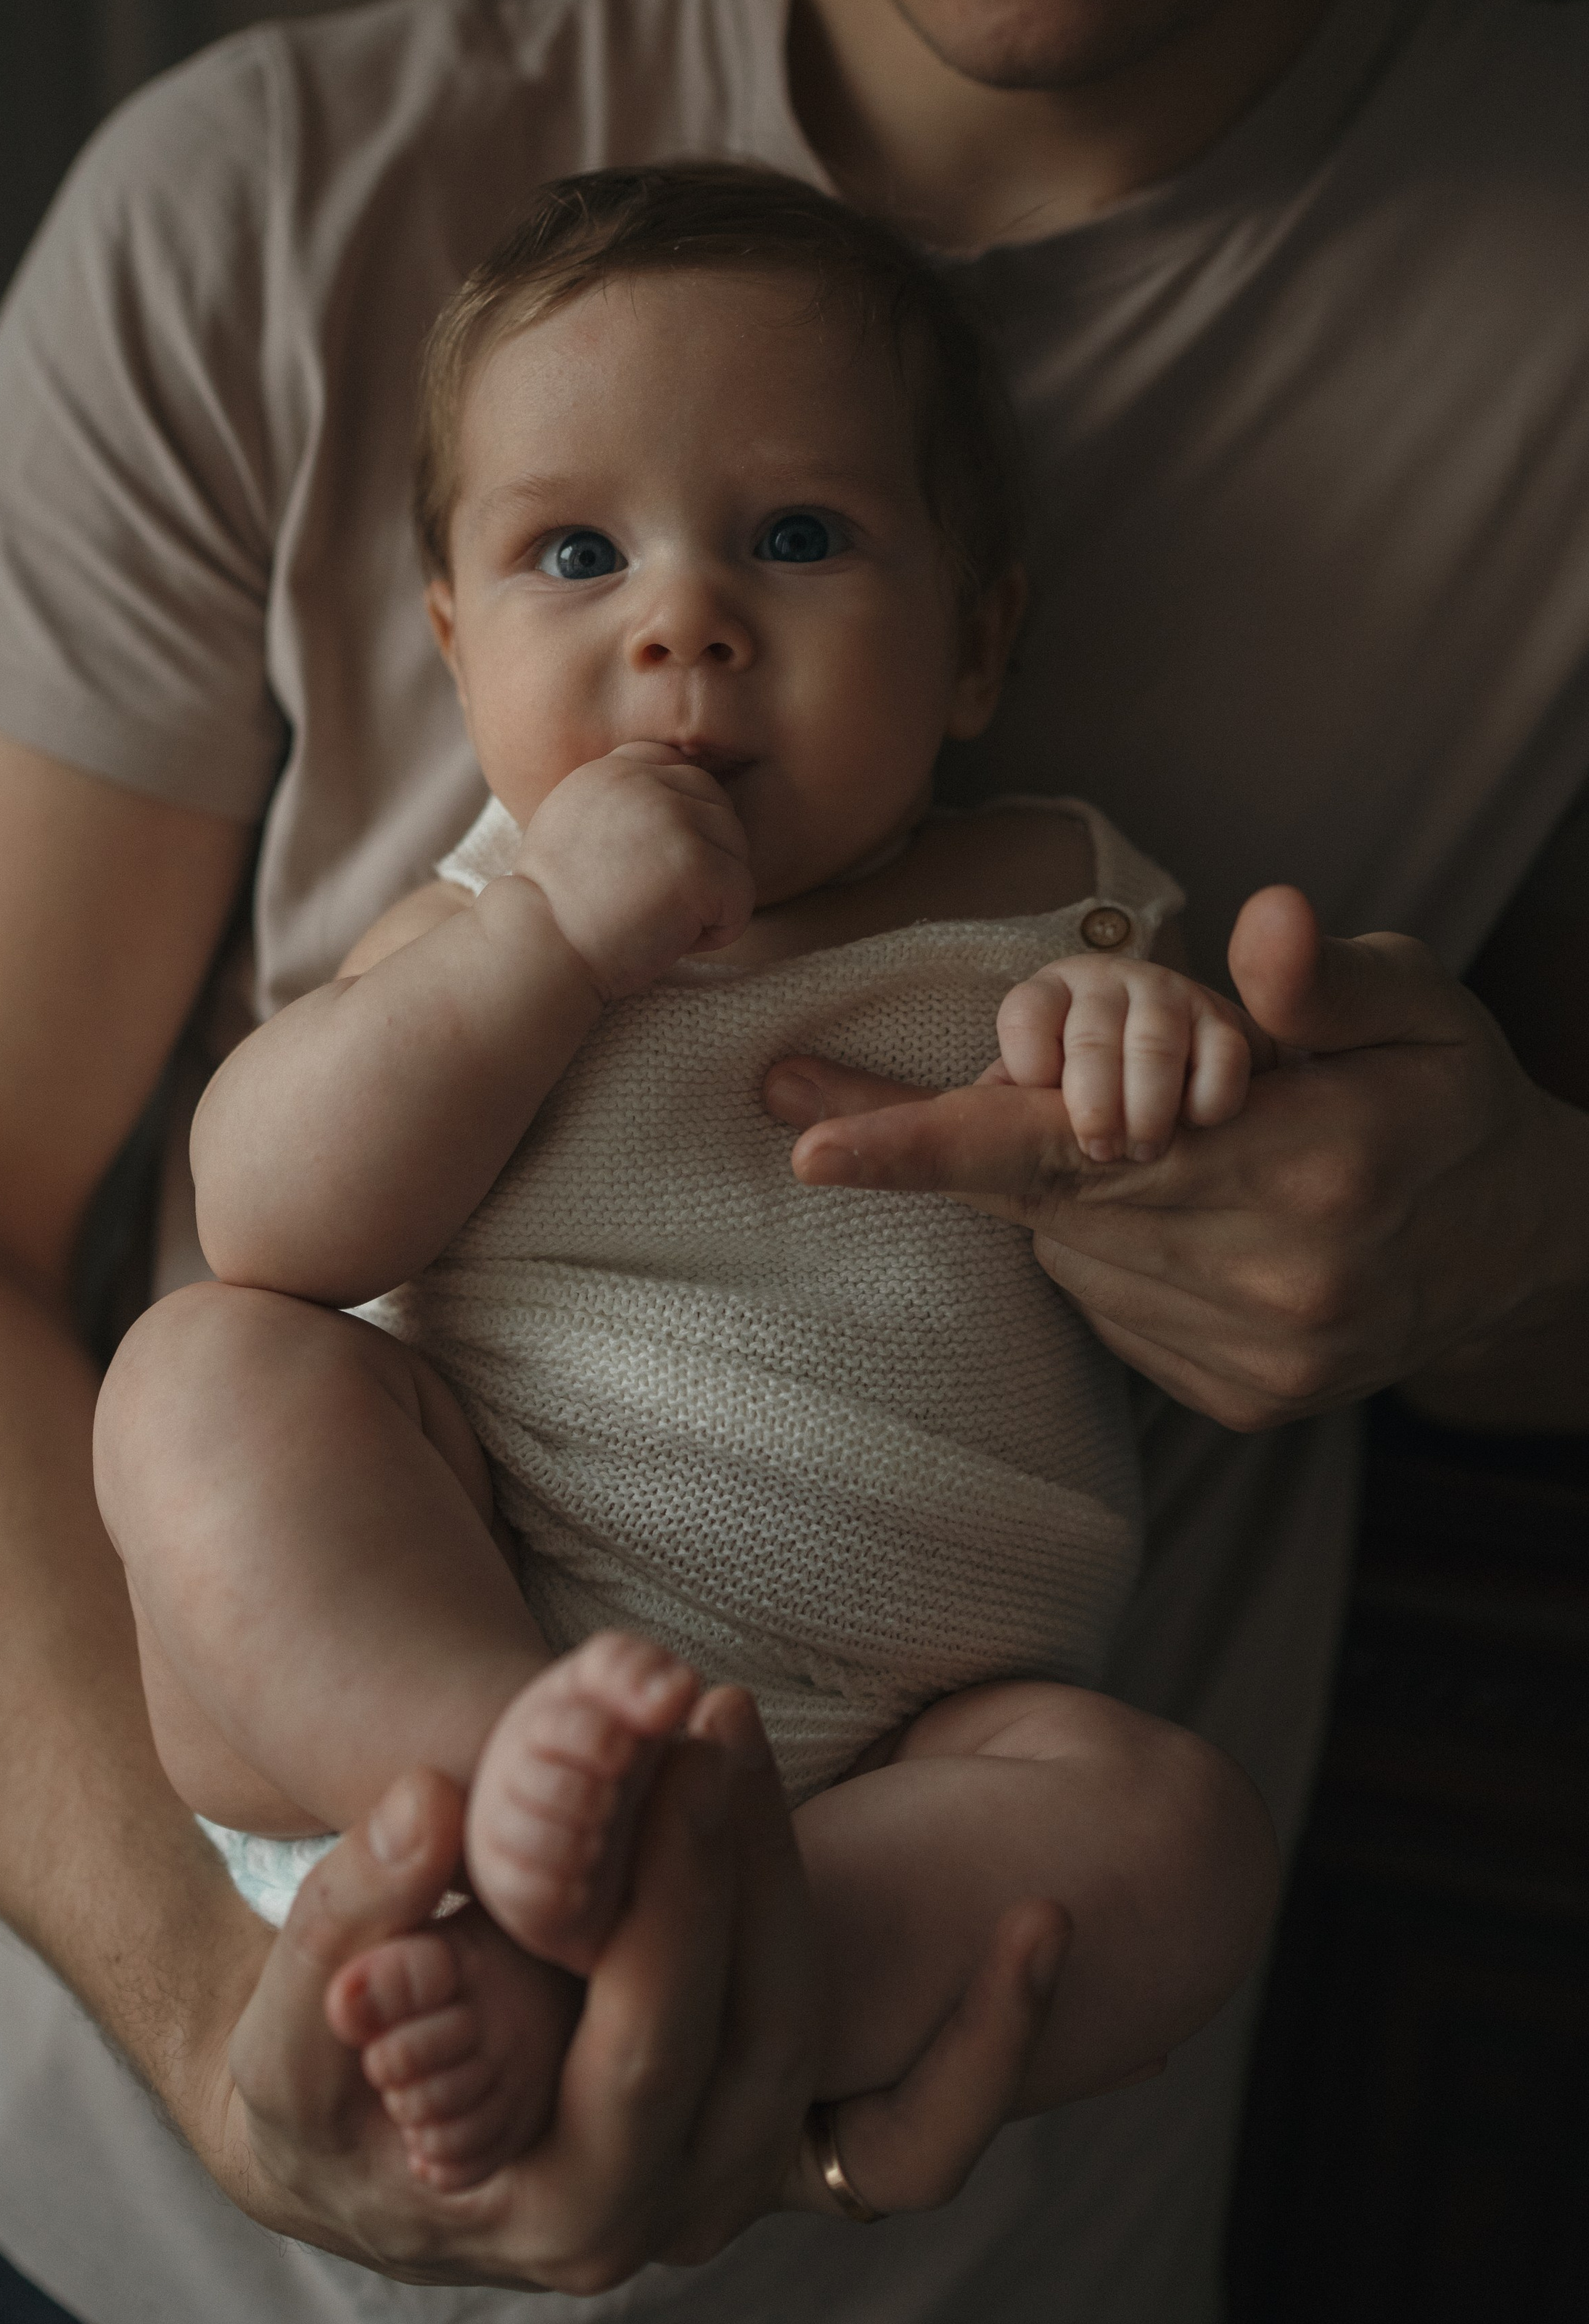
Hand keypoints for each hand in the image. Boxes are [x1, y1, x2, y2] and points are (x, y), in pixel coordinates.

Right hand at [194, 1692, 1066, 2284]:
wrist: (355, 2137)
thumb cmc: (314, 2074)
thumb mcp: (298, 2009)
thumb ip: (355, 1919)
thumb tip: (429, 1809)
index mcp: (553, 2200)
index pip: (643, 2037)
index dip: (670, 1887)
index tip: (676, 1742)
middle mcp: (666, 2215)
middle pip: (754, 2030)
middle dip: (744, 1856)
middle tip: (719, 1706)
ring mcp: (734, 2183)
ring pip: (818, 2043)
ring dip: (801, 1879)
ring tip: (745, 1729)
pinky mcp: (771, 2140)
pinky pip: (907, 2129)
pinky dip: (981, 2046)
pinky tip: (1040, 1927)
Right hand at [516, 744, 753, 999]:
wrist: (539, 949)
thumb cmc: (555, 910)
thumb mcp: (573, 827)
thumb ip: (622, 804)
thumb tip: (680, 809)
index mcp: (616, 769)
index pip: (684, 773)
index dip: (684, 826)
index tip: (653, 868)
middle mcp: (648, 782)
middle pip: (719, 810)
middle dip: (704, 861)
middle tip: (655, 903)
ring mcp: (676, 819)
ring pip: (736, 854)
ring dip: (710, 898)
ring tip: (657, 921)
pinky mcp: (698, 863)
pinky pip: (741, 898)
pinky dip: (717, 932)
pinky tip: (670, 940)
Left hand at [765, 886, 1588, 1430]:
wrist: (1529, 1246)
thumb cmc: (1452, 1097)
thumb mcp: (1427, 1002)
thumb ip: (1329, 972)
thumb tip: (1258, 922)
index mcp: (1306, 1161)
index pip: (1072, 1151)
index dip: (930, 1145)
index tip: (807, 1146)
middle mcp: (1272, 1276)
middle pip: (1050, 1202)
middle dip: (969, 1140)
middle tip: (877, 1085)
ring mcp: (1258, 1355)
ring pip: (1075, 1257)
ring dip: (1073, 1193)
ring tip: (1154, 1145)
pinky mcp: (1245, 1401)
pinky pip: (1115, 1311)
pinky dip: (1113, 1253)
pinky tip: (1181, 1215)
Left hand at [994, 954, 1275, 1163]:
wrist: (1179, 1099)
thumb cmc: (1087, 1104)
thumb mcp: (1025, 1102)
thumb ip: (969, 1113)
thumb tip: (868, 1124)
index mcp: (1046, 999)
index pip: (1025, 1014)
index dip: (1031, 1065)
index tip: (1042, 1102)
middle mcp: (1103, 985)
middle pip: (1091, 1038)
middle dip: (1094, 1105)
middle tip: (1102, 1151)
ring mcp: (1166, 996)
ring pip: (1153, 1047)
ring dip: (1148, 1110)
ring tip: (1145, 1149)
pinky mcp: (1223, 1021)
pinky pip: (1221, 1056)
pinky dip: (1207, 1101)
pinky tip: (1197, 1124)